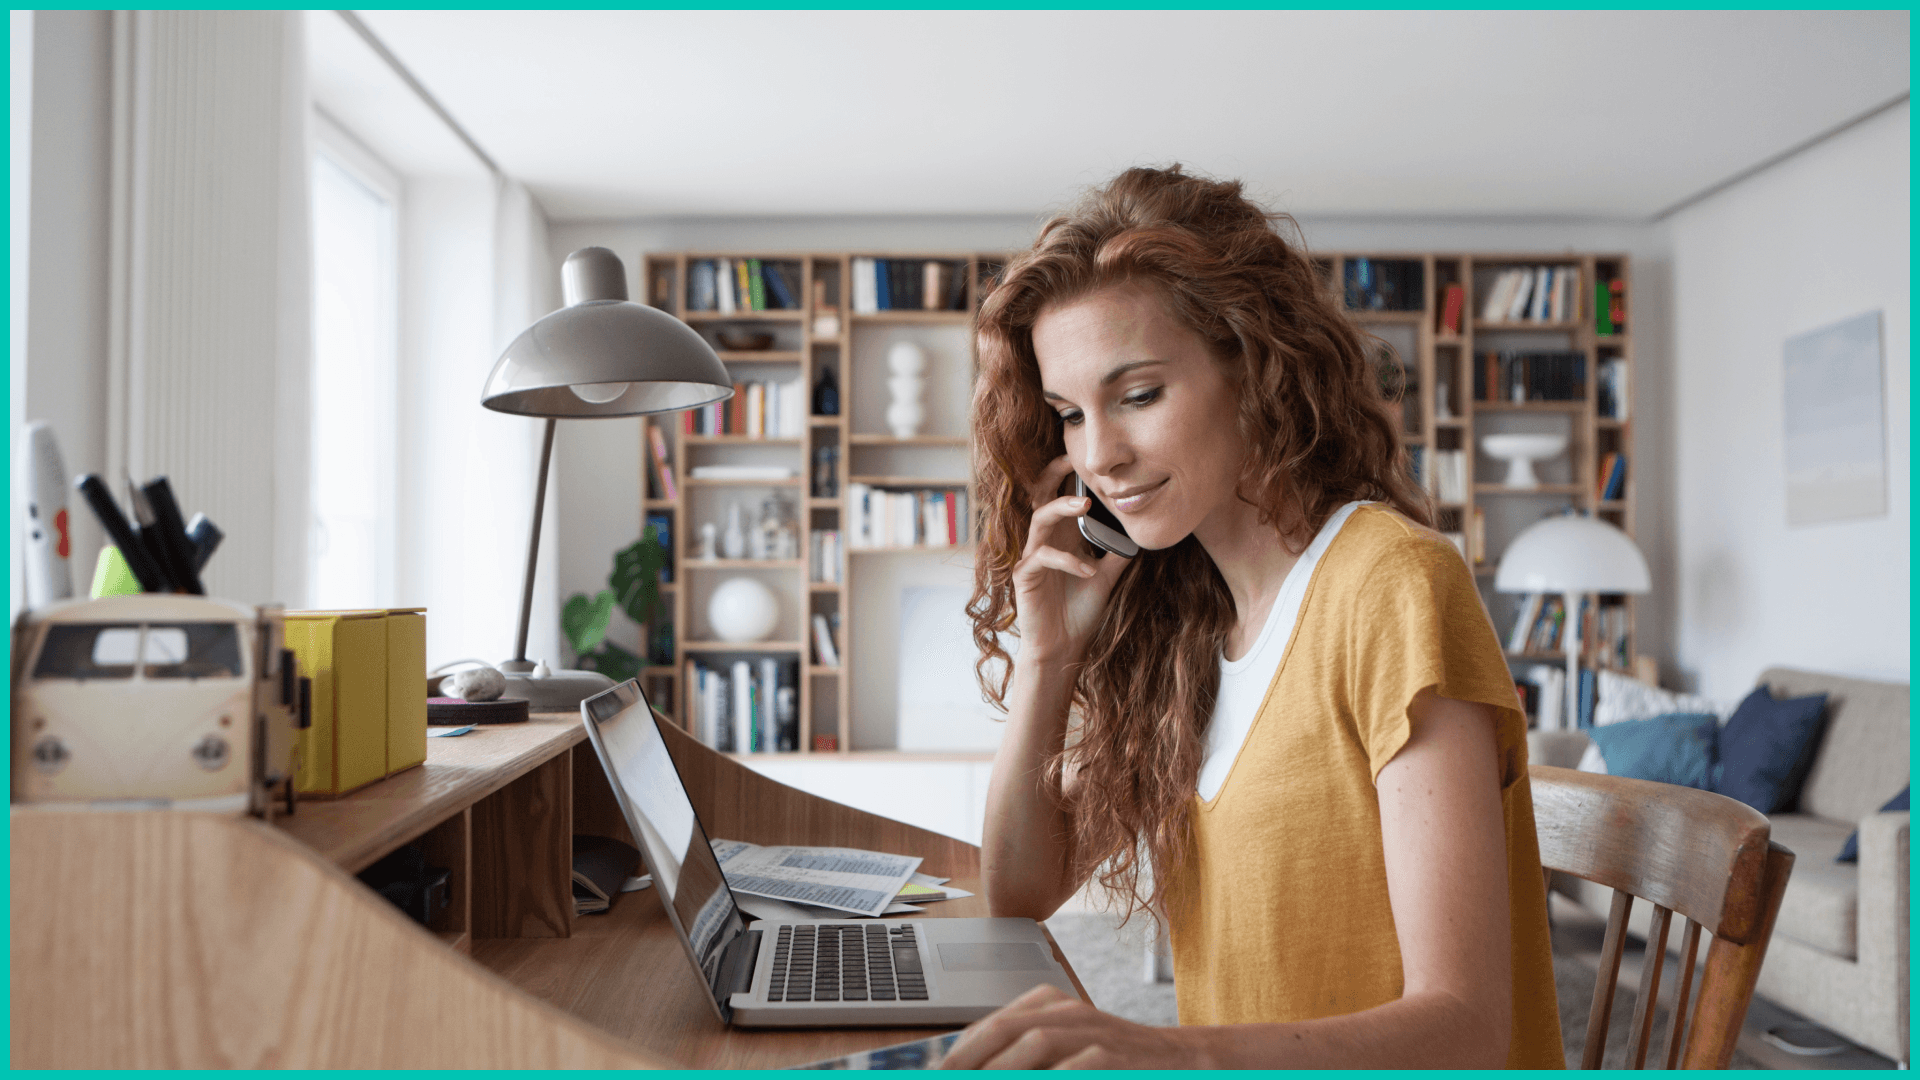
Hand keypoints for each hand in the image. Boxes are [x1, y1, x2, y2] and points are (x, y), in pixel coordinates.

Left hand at [939, 984, 1211, 1069]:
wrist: (1179, 1060)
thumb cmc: (1112, 1061)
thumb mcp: (1065, 1049)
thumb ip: (1024, 1057)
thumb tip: (976, 1071)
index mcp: (1049, 1005)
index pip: (992, 1024)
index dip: (960, 1052)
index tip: (939, 1073)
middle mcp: (1067, 1012)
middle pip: (1005, 1029)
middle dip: (970, 1060)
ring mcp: (1092, 1031)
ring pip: (1034, 1043)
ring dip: (1002, 1071)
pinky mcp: (1112, 1056)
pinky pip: (1074, 1067)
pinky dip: (1050, 1079)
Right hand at [1012, 456, 1129, 667]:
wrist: (1063, 649)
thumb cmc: (1080, 613)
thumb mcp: (1106, 578)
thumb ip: (1116, 554)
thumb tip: (1138, 533)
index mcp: (1063, 537)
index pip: (1062, 496)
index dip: (1070, 475)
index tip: (1090, 459)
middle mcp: (1046, 541)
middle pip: (1041, 495)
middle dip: (1053, 474)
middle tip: (1072, 460)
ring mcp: (1033, 557)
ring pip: (1040, 519)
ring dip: (1062, 508)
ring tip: (1086, 506)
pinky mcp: (1025, 576)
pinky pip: (1044, 557)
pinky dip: (1069, 561)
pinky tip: (1089, 572)